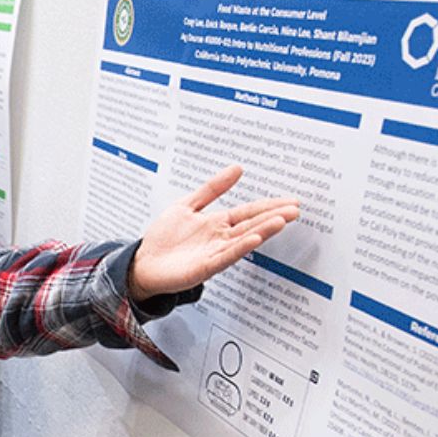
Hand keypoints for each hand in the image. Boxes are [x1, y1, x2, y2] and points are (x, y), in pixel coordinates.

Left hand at [128, 165, 299, 300]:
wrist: (142, 264)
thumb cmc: (163, 239)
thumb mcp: (187, 205)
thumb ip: (211, 188)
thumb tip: (236, 169)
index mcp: (217, 223)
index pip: (248, 212)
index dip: (269, 205)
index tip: (291, 200)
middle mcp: (219, 238)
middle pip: (251, 224)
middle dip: (273, 216)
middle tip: (295, 209)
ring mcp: (213, 253)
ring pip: (243, 240)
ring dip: (262, 231)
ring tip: (281, 221)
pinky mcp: (204, 267)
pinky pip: (225, 256)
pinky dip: (239, 248)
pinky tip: (253, 240)